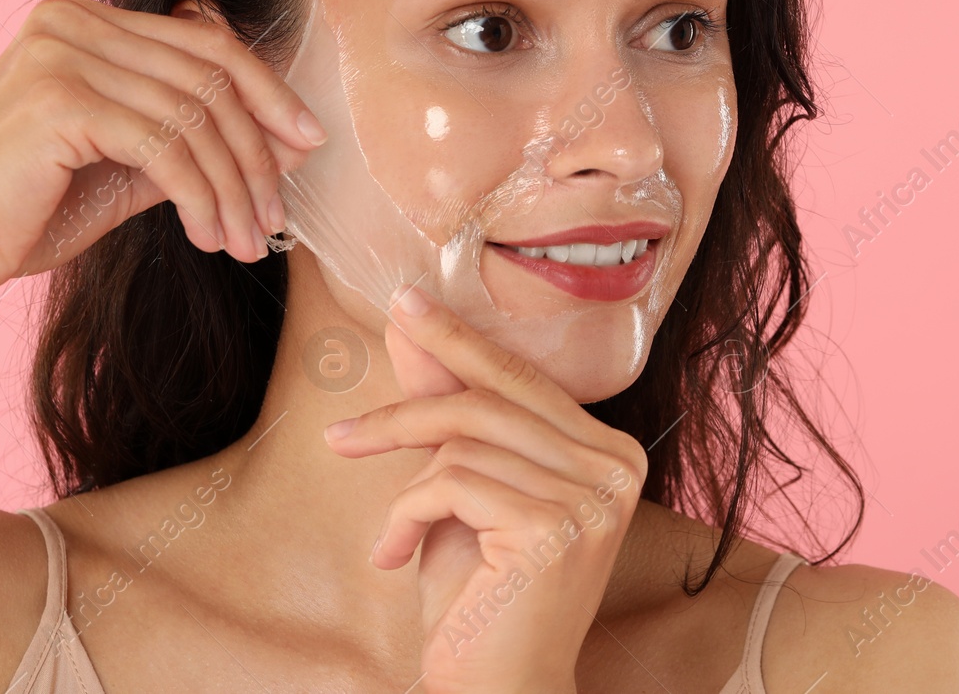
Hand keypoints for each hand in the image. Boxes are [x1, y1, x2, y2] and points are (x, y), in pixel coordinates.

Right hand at [0, 0, 324, 299]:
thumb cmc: (24, 208)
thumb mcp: (125, 167)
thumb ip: (192, 142)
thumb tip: (284, 143)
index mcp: (88, 22)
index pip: (205, 42)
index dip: (267, 91)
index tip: (306, 142)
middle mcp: (74, 23)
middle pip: (209, 76)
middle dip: (258, 152)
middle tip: (277, 214)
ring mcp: (62, 54)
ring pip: (195, 116)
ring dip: (234, 187)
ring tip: (246, 239)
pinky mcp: (58, 101)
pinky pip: (165, 146)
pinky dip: (200, 196)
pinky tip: (207, 235)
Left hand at [323, 284, 648, 693]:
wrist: (498, 686)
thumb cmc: (481, 593)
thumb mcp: (461, 487)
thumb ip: (448, 404)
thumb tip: (412, 324)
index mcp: (610, 451)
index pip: (523, 379)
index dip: (458, 342)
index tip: (405, 303)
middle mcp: (616, 468)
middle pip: (489, 401)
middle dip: (405, 411)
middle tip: (341, 435)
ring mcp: (593, 499)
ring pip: (462, 444)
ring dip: (405, 490)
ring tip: (392, 538)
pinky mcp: (553, 528)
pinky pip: (449, 483)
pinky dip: (404, 517)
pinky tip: (394, 558)